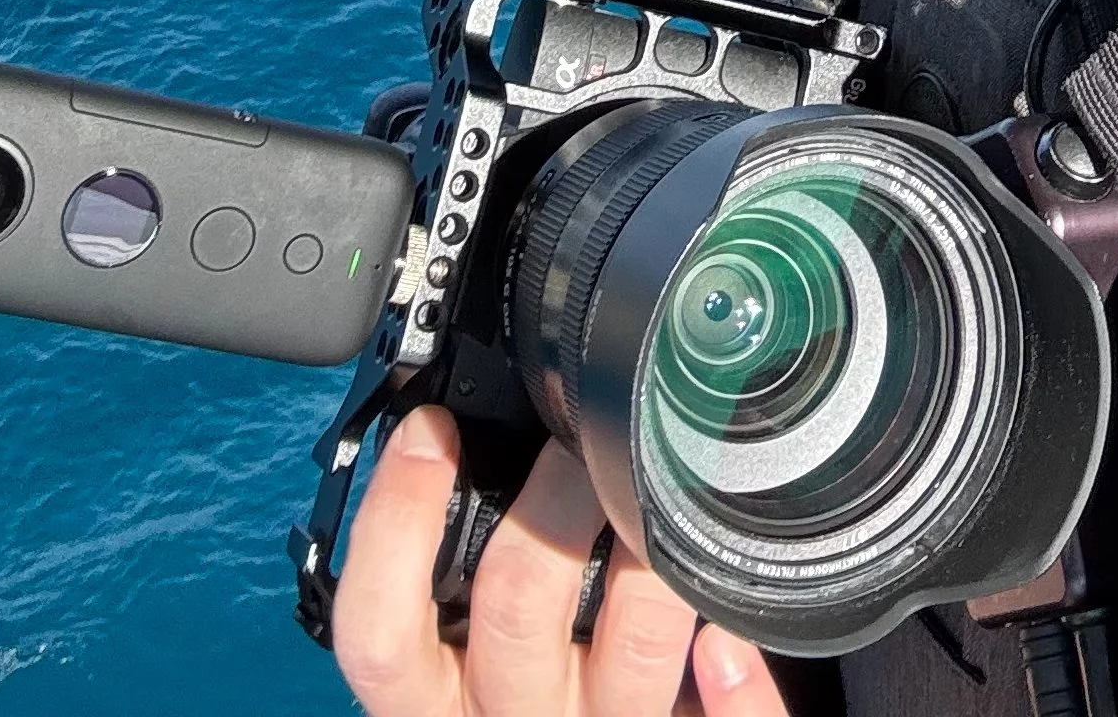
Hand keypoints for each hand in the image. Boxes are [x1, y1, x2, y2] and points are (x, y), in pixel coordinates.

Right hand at [334, 404, 789, 716]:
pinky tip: (729, 635)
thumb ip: (466, 563)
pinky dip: (736, 685)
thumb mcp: (464, 646)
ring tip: (668, 489)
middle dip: (552, 499)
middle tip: (577, 438)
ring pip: (631, 649)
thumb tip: (466, 427)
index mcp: (437, 696)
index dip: (396, 522)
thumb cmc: (522, 690)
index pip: (380, 629)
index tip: (430, 430)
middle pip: (514, 612)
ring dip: (653, 557)